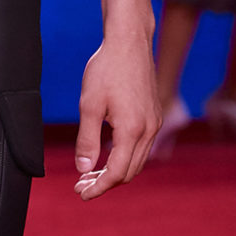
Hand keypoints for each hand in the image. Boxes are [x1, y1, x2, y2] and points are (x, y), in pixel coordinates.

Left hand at [73, 25, 161, 199]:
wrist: (129, 42)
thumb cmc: (106, 69)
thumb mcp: (89, 105)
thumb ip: (86, 141)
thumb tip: (83, 170)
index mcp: (133, 130)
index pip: (117, 173)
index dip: (98, 188)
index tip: (80, 193)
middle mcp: (149, 130)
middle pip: (129, 172)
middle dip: (105, 183)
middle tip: (80, 185)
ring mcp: (154, 123)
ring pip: (137, 161)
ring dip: (115, 171)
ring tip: (90, 173)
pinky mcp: (154, 116)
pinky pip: (141, 147)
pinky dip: (125, 157)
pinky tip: (106, 154)